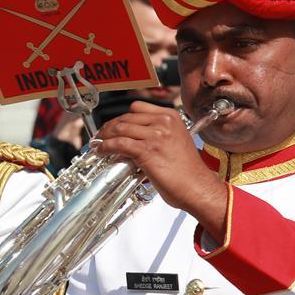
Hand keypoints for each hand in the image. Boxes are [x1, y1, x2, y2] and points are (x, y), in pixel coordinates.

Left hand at [94, 101, 228, 238]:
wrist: (197, 186)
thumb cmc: (188, 171)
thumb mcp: (176, 142)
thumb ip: (157, 135)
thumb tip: (132, 140)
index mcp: (171, 117)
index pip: (138, 108)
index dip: (122, 117)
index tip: (114, 125)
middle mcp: (163, 122)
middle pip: (126, 117)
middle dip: (110, 127)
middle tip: (101, 136)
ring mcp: (155, 135)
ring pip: (120, 128)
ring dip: (104, 136)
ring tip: (98, 144)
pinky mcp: (147, 150)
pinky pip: (119, 144)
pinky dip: (105, 147)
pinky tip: (101, 151)